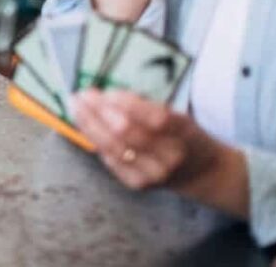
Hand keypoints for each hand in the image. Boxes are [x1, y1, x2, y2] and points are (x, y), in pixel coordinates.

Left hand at [71, 88, 225, 191]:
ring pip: (112, 146)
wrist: (200, 173)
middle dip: (98, 111)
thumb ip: (146, 107)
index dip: (124, 103)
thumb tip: (106, 96)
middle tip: (80, 95)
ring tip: (75, 107)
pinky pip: (109, 159)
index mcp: (183, 132)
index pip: (152, 117)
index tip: (104, 91)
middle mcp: (169, 156)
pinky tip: (85, 125)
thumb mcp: (177, 115)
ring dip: (89, 124)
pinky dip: (95, 140)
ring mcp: (153, 174)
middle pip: (126, 132)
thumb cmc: (182, 135)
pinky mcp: (138, 184)